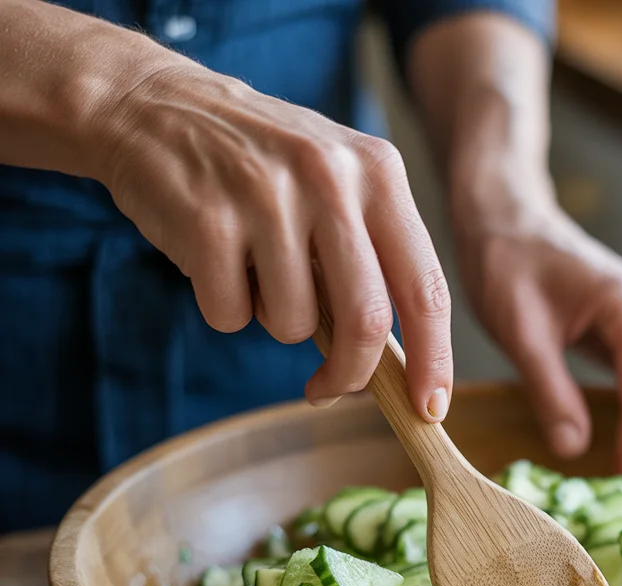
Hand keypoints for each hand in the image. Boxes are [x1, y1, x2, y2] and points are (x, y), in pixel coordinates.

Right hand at [94, 61, 452, 419]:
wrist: (152, 105)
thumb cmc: (260, 167)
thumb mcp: (337, 187)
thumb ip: (375, 261)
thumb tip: (401, 367)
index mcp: (379, 173)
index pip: (425, 288)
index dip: (433, 359)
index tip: (430, 408)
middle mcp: (331, 177)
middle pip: (365, 321)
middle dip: (350, 374)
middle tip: (329, 388)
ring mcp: (267, 195)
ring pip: (293, 324)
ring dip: (274, 321)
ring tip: (255, 270)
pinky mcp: (208, 220)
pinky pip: (232, 316)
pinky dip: (225, 308)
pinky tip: (215, 259)